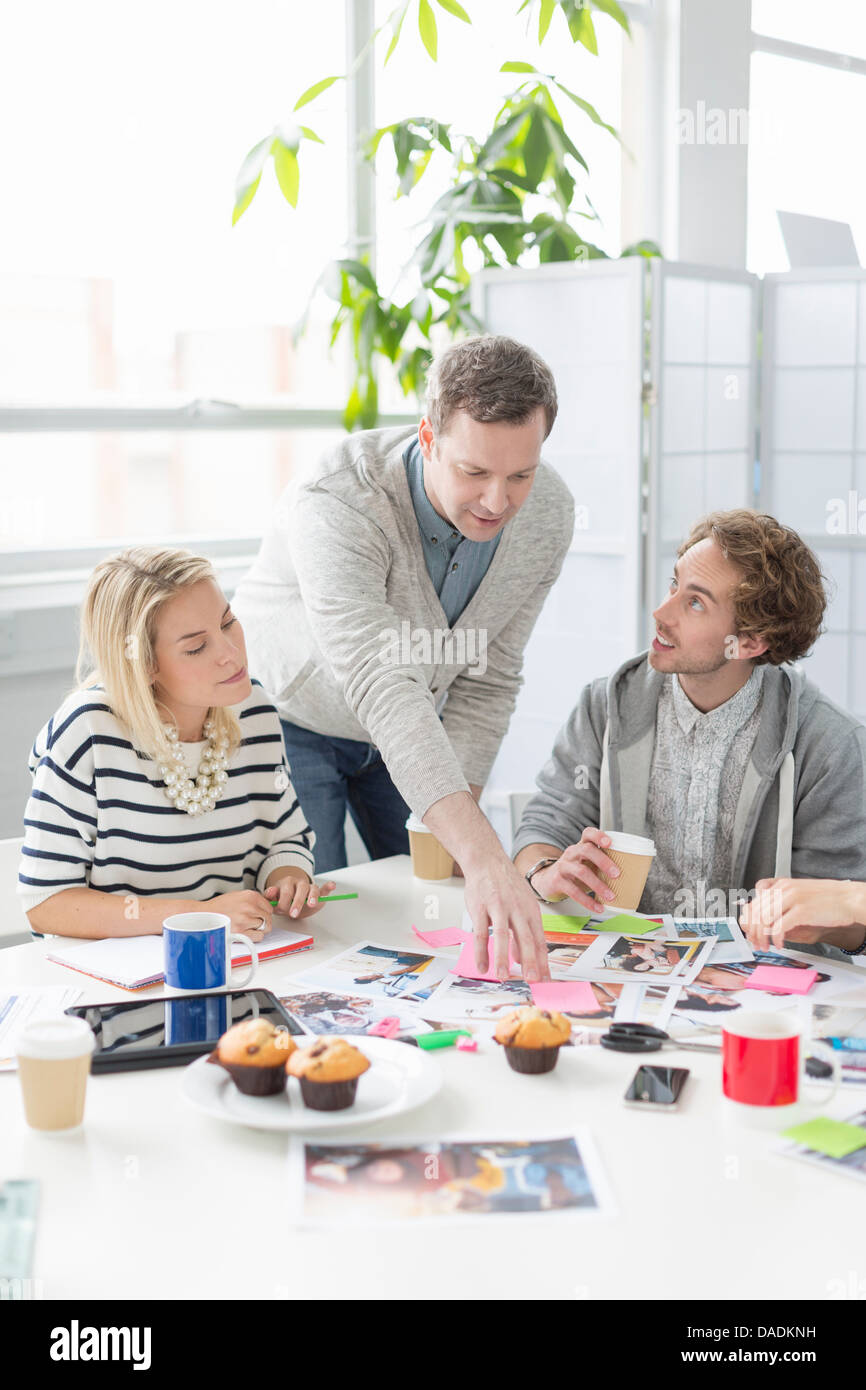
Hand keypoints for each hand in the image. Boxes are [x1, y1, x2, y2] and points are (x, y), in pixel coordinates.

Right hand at [208, 890, 273, 940]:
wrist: (204, 914)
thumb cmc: (219, 906)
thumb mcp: (238, 896)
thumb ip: (253, 900)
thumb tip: (266, 907)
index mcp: (250, 896)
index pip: (269, 907)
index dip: (264, 913)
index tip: (259, 915)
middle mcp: (249, 906)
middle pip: (268, 918)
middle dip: (263, 922)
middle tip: (253, 923)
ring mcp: (245, 920)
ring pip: (265, 928)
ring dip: (258, 929)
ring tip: (247, 927)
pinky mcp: (241, 932)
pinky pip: (259, 936)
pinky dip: (255, 936)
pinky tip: (247, 932)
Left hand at [268, 873, 337, 919]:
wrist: (291, 898)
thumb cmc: (282, 899)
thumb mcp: (274, 898)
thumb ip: (270, 895)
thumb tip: (271, 891)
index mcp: (287, 883)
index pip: (286, 892)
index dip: (283, 902)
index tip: (280, 911)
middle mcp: (299, 884)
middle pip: (300, 890)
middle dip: (297, 903)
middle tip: (293, 914)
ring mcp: (310, 887)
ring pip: (313, 889)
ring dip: (313, 897)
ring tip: (311, 904)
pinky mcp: (319, 892)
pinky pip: (324, 888)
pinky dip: (328, 887)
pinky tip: (332, 885)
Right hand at [463, 855, 549, 982]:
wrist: (487, 860)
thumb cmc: (505, 886)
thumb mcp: (521, 906)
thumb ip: (523, 932)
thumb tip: (523, 959)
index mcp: (531, 910)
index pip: (540, 940)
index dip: (543, 961)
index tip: (545, 979)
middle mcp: (518, 909)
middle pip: (526, 938)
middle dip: (530, 961)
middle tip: (532, 980)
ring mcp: (498, 907)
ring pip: (502, 936)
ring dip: (503, 958)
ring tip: (503, 977)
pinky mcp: (480, 908)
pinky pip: (480, 933)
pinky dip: (481, 951)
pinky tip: (482, 966)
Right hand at [531, 829, 620, 912]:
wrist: (548, 880)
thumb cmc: (575, 872)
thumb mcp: (587, 864)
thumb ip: (604, 866)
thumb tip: (633, 876)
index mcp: (581, 846)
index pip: (588, 834)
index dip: (599, 836)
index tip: (610, 843)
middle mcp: (572, 853)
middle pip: (586, 850)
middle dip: (603, 861)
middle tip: (617, 874)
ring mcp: (563, 866)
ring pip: (581, 871)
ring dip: (598, 884)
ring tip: (610, 895)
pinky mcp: (558, 881)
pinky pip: (573, 891)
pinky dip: (588, 901)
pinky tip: (598, 906)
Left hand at [739, 878, 862, 950]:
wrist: (849, 898)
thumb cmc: (826, 899)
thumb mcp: (799, 894)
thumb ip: (781, 903)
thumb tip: (762, 919)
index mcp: (781, 884)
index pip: (754, 901)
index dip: (748, 919)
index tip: (749, 932)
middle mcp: (784, 889)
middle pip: (756, 912)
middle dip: (753, 932)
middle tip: (756, 943)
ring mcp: (792, 899)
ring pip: (764, 920)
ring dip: (762, 937)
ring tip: (766, 946)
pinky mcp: (801, 911)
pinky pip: (779, 927)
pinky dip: (776, 939)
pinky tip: (780, 945)